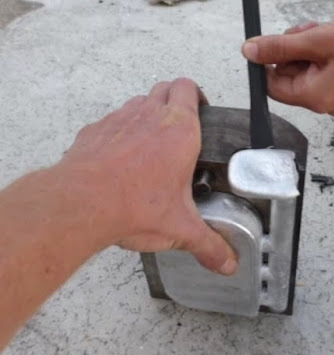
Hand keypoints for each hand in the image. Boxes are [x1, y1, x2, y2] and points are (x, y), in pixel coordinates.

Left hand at [60, 78, 236, 274]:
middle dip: (174, 99)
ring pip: (138, 101)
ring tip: (152, 142)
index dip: (196, 95)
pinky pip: (112, 121)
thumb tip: (228, 264)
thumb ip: (209, 245)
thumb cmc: (134, 206)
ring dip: (147, 113)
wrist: (81, 204)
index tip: (201, 110)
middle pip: (164, 88)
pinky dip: (120, 130)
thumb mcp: (181, 229)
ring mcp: (119, 119)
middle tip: (180, 126)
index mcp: (179, 130)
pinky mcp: (95, 131)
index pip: (189, 88)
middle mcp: (149, 116)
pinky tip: (121, 157)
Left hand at [242, 5, 333, 114]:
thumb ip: (281, 47)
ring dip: (305, 48)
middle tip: (306, 33)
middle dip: (291, 52)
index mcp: (317, 97)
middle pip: (288, 78)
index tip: (268, 45)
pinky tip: (330, 38)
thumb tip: (251, 52)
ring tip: (322, 32)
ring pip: (303, 70)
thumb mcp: (321, 38)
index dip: (268, 65)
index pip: (274, 88)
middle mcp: (325, 102)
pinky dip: (318, 51)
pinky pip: (319, 69)